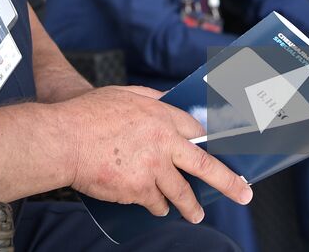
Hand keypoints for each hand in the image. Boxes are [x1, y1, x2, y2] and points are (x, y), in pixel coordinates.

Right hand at [53, 85, 251, 222]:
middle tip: (244, 193)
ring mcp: (153, 169)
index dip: (208, 143)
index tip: (219, 151)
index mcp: (162, 116)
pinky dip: (158, 206)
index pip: (197, 131)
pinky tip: (159, 208)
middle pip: (204, 165)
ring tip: (195, 214)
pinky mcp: (138, 190)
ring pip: (181, 192)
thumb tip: (169, 101)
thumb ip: (151, 100)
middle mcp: (163, 143)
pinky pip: (156, 203)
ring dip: (189, 206)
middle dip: (228, 182)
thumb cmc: (88, 114)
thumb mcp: (125, 94)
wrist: (64, 139)